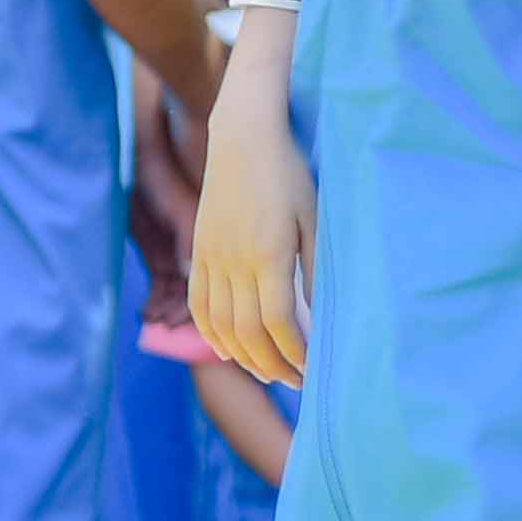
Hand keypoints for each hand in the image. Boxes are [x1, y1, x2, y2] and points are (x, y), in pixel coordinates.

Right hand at [191, 121, 314, 391]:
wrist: (242, 137)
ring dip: (244, 357)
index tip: (314, 369)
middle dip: (273, 365)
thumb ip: (316, 269)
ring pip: (220, 325)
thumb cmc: (288, 175)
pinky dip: (212, 334)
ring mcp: (211, 258)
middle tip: (297, 383)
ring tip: (269, 372)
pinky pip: (199, 304)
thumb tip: (323, 317)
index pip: (278, 324)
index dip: (295, 354)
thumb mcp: (314, 218)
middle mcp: (234, 263)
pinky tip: (229, 350)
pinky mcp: (199, 252)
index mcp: (268, 256)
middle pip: (248, 333)